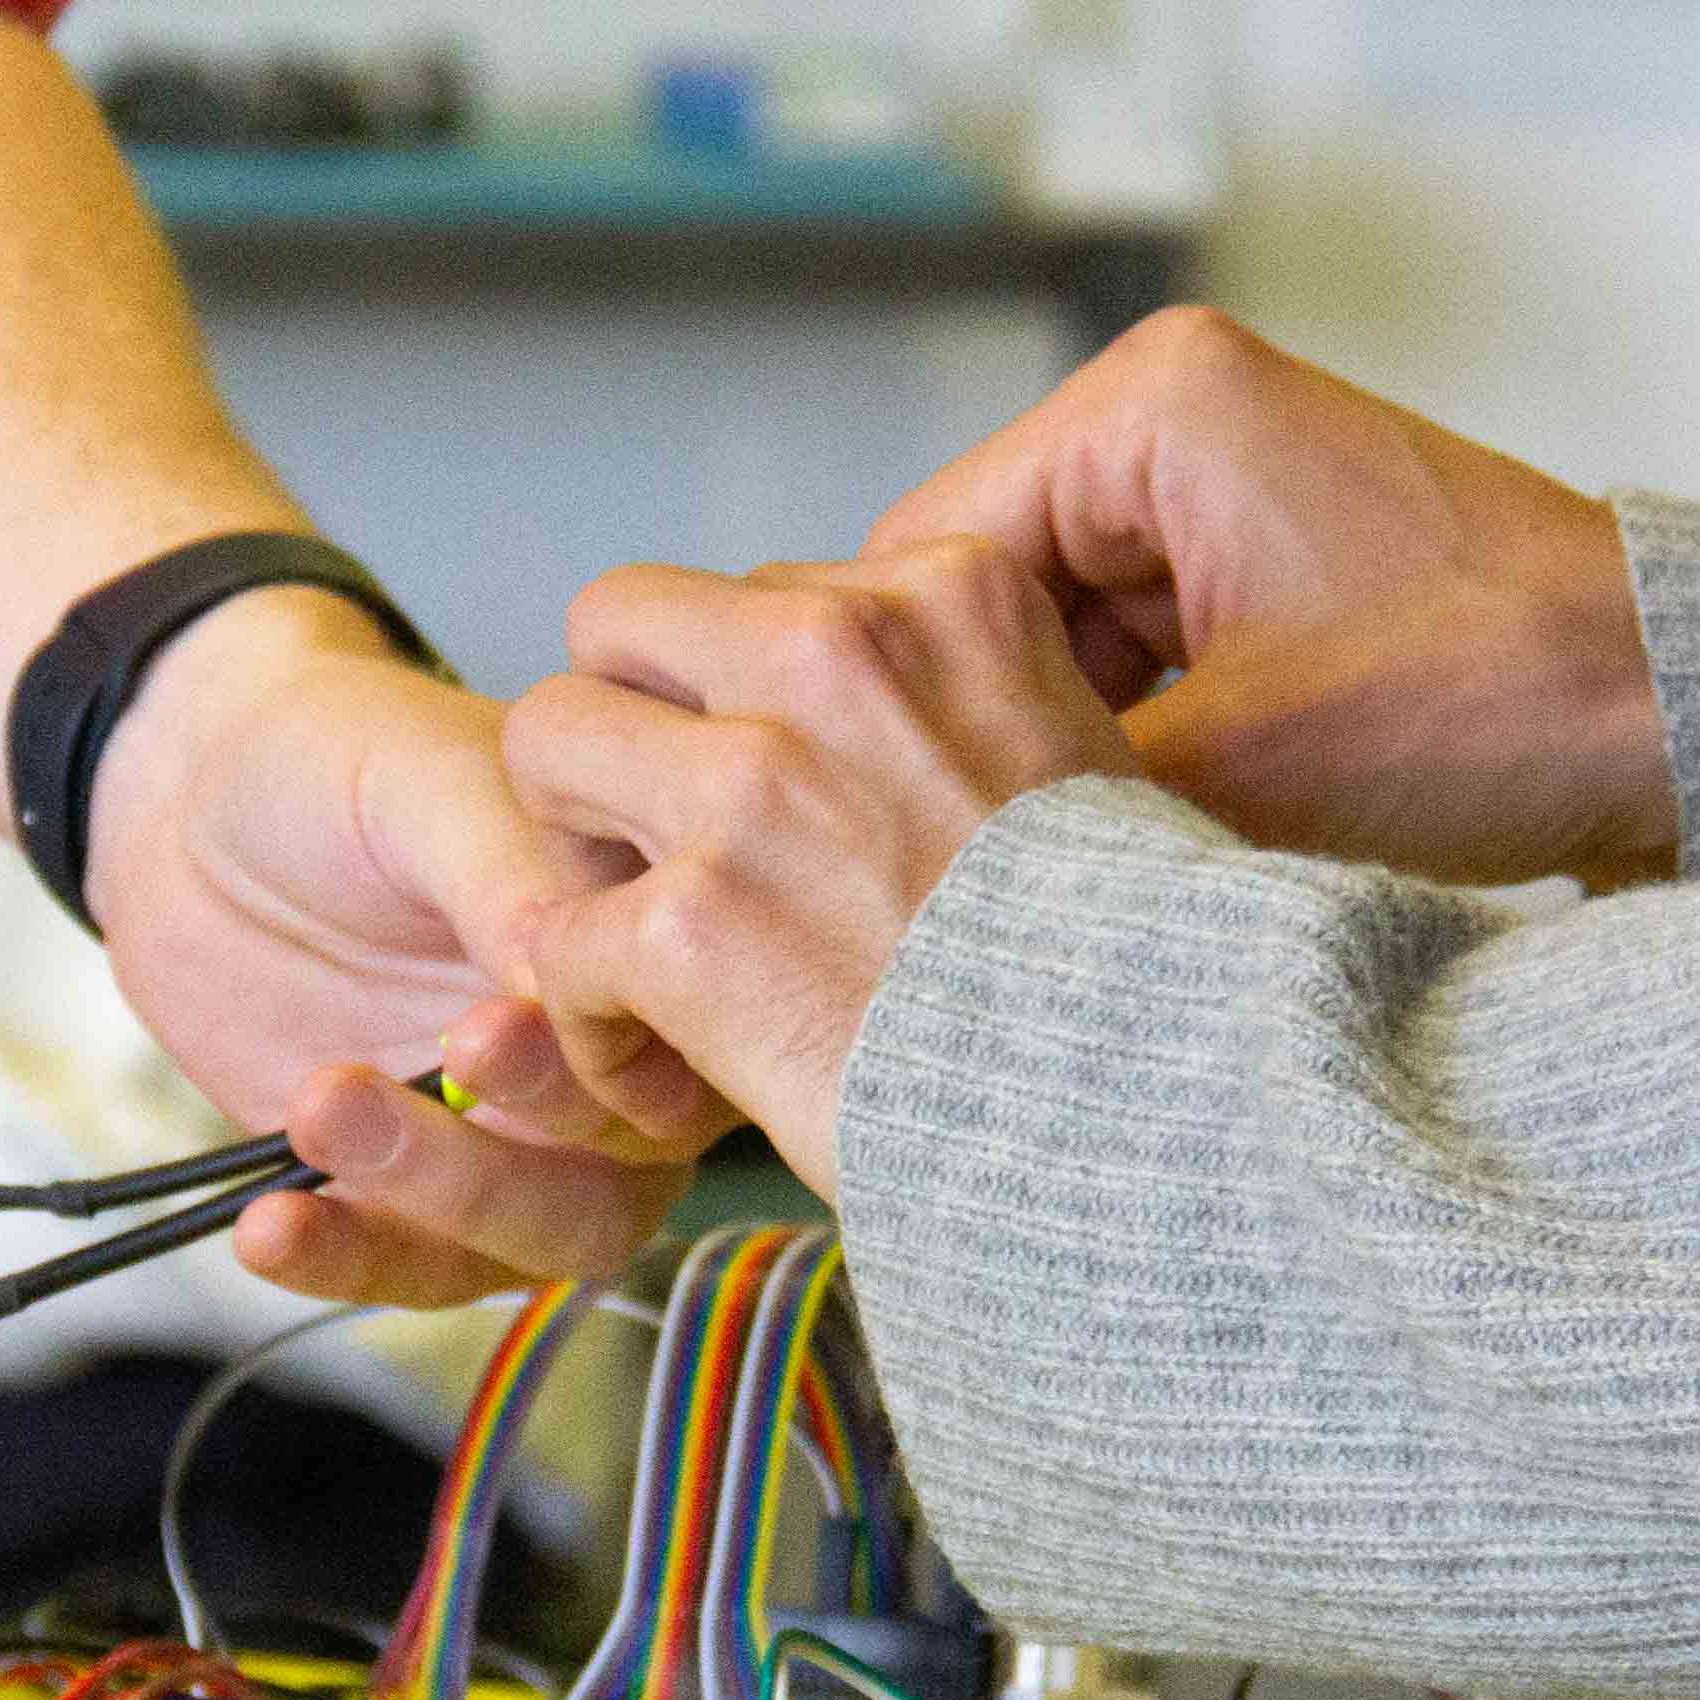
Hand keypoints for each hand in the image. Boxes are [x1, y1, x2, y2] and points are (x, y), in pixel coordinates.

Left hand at [87, 588, 719, 1304]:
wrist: (193, 798)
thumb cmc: (337, 755)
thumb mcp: (427, 783)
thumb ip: (508, 879)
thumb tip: (568, 984)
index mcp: (654, 943)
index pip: (692, 1048)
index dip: (615, 1062)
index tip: (495, 1024)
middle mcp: (610, 1058)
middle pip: (624, 1174)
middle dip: (517, 1146)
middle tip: (428, 1062)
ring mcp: (517, 1136)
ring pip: (531, 1236)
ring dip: (429, 1201)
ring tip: (317, 1112)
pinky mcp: (412, 1190)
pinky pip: (404, 1260)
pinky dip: (340, 1258)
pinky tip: (271, 1226)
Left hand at [502, 540, 1132, 1187]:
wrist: (1155, 1105)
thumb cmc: (1136, 967)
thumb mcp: (1080, 751)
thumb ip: (952, 700)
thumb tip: (863, 726)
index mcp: (943, 596)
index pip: (757, 594)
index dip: (745, 701)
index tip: (781, 798)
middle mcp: (833, 657)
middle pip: (617, 625)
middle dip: (624, 729)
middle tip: (660, 840)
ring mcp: (748, 787)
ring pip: (543, 741)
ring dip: (576, 844)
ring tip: (635, 938)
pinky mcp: (687, 927)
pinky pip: (555, 937)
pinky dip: (592, 1017)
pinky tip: (662, 1063)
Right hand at [867, 307, 1673, 886]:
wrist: (1690, 719)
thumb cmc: (1503, 701)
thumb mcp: (1235, 769)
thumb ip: (1045, 793)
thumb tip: (904, 855)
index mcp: (1147, 406)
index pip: (918, 557)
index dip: (887, 704)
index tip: (882, 828)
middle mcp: (1173, 420)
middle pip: (977, 603)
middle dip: (983, 732)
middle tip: (967, 869)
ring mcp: (1225, 493)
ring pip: (1050, 649)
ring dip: (1058, 754)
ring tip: (1059, 866)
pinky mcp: (1269, 567)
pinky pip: (1134, 665)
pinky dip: (1128, 752)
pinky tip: (1133, 844)